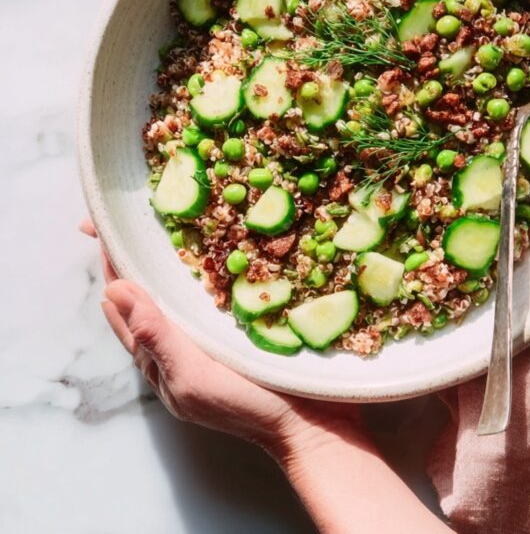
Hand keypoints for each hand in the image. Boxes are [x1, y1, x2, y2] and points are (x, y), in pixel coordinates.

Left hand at [80, 220, 364, 460]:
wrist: (309, 426)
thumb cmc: (250, 407)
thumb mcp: (194, 377)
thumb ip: (157, 338)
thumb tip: (116, 291)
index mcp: (160, 360)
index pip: (124, 305)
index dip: (112, 266)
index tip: (101, 226)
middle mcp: (177, 350)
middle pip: (144, 299)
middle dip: (132, 262)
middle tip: (128, 222)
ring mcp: (205, 344)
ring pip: (173, 300)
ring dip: (164, 269)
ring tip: (162, 235)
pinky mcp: (234, 337)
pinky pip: (205, 302)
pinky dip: (199, 278)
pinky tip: (213, 261)